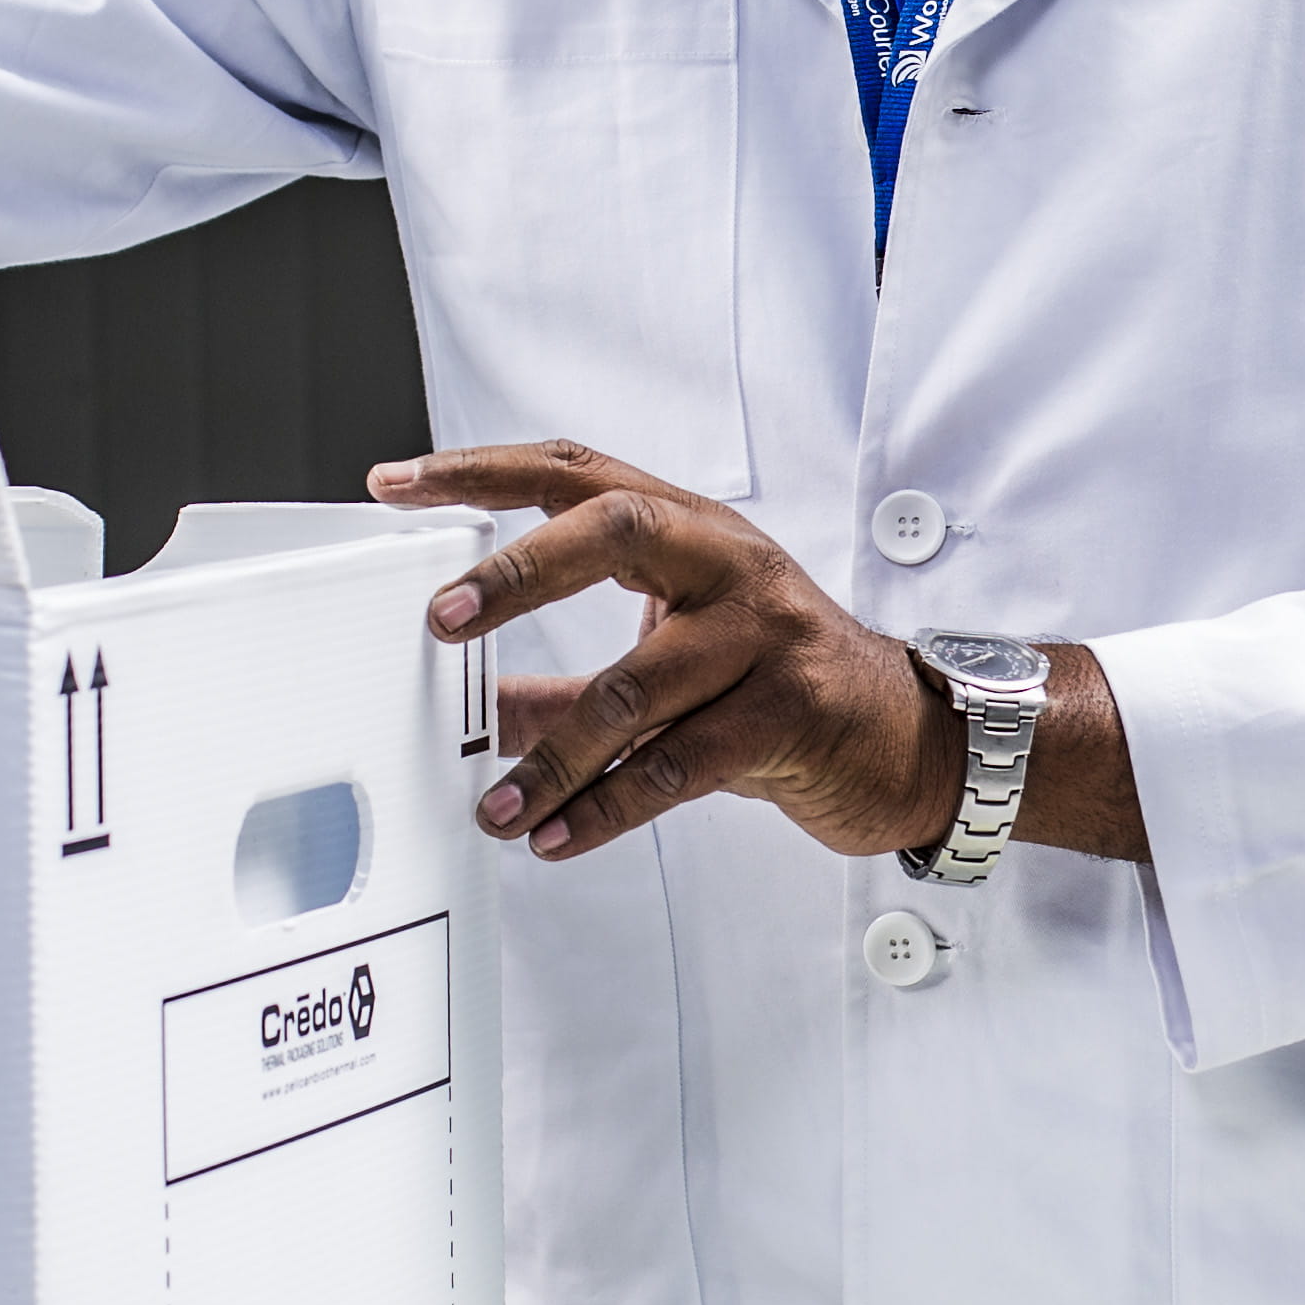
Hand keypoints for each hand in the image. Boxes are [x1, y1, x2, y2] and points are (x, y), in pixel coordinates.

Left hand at [365, 442, 959, 863]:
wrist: (905, 741)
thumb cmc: (779, 687)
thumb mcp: (669, 663)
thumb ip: (565, 683)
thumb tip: (473, 714)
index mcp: (692, 531)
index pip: (576, 471)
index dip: (482, 470)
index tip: (398, 484)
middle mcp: (731, 563)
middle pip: (616, 529)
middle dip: (519, 573)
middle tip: (442, 620)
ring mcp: (767, 633)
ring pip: (636, 684)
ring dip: (553, 757)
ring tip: (498, 808)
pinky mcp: (792, 711)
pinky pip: (681, 763)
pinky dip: (610, 806)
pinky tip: (562, 834)